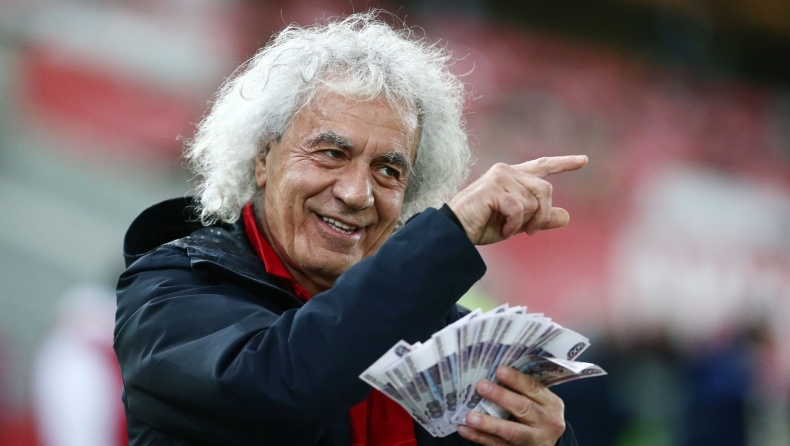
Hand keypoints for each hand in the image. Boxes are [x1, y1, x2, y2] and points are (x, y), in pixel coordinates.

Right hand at [447, 156, 587, 244]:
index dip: (564, 163)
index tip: (584, 160)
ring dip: (525, 222)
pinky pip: (518, 209)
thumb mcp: (517, 224)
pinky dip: (514, 225)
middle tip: (531, 232)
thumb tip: (566, 216)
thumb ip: (540, 218)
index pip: (543, 166)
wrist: (456, 232)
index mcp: (513, 177)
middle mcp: (507, 172)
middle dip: (542, 214)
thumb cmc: (481, 226)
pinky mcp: (492, 188)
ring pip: (533, 201)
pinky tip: (503, 230)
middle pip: (545, 189)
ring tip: (508, 229)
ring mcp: (499, 178)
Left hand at [457, 366, 565, 445]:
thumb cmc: (540, 415)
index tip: (499, 370)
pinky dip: (480, 437)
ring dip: (488, 424)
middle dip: (501, 397)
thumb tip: (494, 372)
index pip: (533, 388)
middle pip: (523, 408)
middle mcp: (545, 423)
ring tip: (469, 416)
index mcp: (551, 404)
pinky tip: (465, 429)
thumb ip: (524, 390)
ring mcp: (533, 440)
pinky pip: (498, 445)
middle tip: (481, 386)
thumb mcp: (541, 402)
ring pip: (511, 432)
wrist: (548, 443)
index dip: (516, 379)